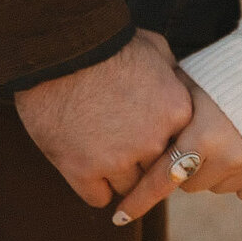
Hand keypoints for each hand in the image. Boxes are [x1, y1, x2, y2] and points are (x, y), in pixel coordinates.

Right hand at [14, 29, 191, 207]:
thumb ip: (172, 75)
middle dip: (141, 157)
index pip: (181, 146)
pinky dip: (92, 185)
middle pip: (156, 170)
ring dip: (116, 173)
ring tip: (99, 147)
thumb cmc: (107, 42)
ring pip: (128, 188)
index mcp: (176, 112)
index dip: (162, 139)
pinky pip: (98, 197)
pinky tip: (84, 163)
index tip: (147, 131)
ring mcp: (118, 160)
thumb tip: (178, 87)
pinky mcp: (83, 172)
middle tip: (121, 138)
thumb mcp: (154, 47)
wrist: (60, 48)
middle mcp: (153, 142)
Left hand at [111, 77, 241, 225]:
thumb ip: (170, 100)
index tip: (118, 217)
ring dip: (213, 170)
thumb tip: (137, 112)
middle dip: (187, 166)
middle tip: (195, 137)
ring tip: (226, 135)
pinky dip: (240, 175)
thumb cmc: (239, 69)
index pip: (162, 177)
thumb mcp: (199, 80)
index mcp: (205, 133)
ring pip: (217, 187)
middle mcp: (229, 156)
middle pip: (190, 184)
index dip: (138, 199)